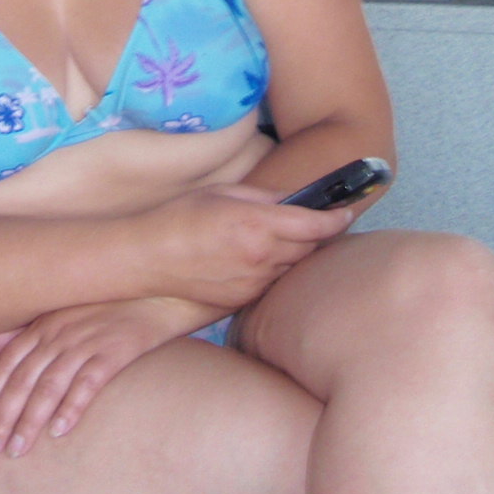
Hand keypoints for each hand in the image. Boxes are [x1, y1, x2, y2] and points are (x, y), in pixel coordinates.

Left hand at [0, 297, 216, 457]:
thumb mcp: (61, 312)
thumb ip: (24, 330)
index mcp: (45, 324)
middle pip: (23, 379)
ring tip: (17, 449)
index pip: (8, 362)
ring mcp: (87, 341)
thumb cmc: (106, 306)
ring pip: (49, 385)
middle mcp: (60, 332)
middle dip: (3, 416)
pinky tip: (59, 431)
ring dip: (30, 420)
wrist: (156, 292)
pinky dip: (71, 407)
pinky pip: (88, 382)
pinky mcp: (114, 351)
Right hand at [142, 183, 354, 307]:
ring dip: (292, 254)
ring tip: (273, 240)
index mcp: (258, 224)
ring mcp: (253, 283)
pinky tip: (253, 259)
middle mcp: (261, 257)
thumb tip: (293, 201)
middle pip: (309, 248)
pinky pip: (270, 283)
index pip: (314, 225)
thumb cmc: (181, 217)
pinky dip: (271, 270)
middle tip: (310, 222)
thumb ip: (265, 198)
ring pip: (291, 267)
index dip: (335, 218)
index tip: (345, 211)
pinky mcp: (243, 300)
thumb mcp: (224, 193)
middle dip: (314, 235)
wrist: (148, 259)